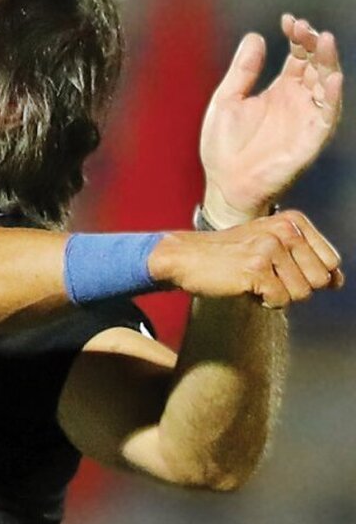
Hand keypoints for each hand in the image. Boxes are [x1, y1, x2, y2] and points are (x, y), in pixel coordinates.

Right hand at [149, 210, 342, 308]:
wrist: (185, 257)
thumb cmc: (229, 255)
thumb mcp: (272, 248)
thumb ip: (308, 261)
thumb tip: (338, 281)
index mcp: (293, 221)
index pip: (331, 262)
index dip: (308, 274)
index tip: (281, 268)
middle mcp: (285, 230)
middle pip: (320, 280)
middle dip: (295, 287)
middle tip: (266, 275)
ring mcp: (271, 247)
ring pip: (302, 294)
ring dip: (278, 295)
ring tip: (254, 279)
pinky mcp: (256, 267)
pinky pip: (281, 301)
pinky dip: (263, 302)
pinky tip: (245, 286)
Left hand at [200, 14, 342, 226]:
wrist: (224, 183)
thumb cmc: (224, 146)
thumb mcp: (227, 100)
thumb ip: (243, 70)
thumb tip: (255, 36)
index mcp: (280, 90)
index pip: (298, 56)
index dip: (297, 37)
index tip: (288, 20)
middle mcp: (299, 101)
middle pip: (316, 65)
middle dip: (314, 44)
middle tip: (304, 27)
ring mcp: (307, 118)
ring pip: (327, 85)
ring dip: (328, 63)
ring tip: (324, 41)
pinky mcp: (311, 138)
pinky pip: (328, 115)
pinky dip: (332, 96)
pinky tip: (332, 77)